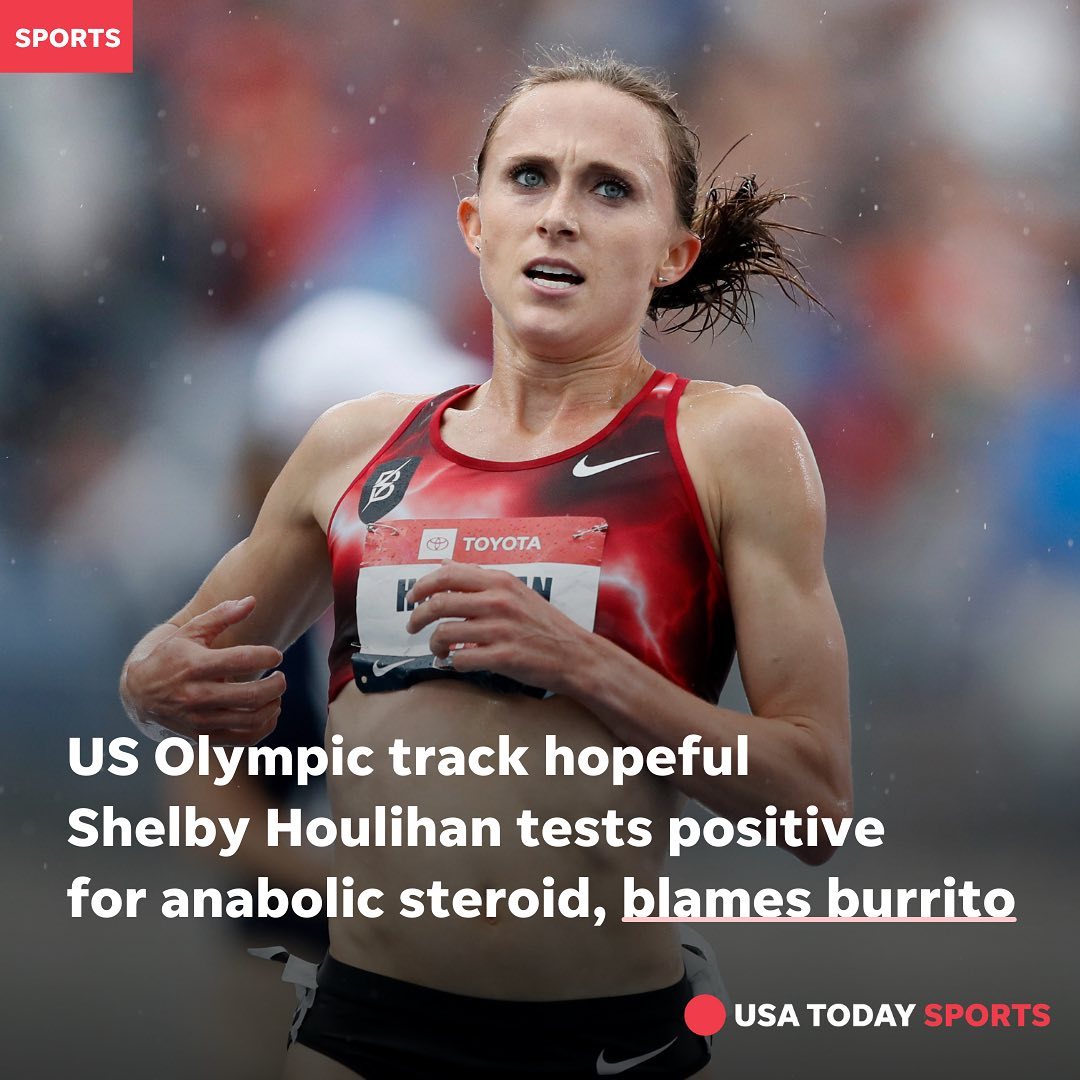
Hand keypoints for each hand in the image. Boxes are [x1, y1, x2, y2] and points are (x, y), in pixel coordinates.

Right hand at [121, 597, 284, 744]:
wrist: (139, 693)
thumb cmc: (171, 656)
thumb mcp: (190, 632)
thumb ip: (221, 615)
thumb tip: (252, 600)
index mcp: (194, 666)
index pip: (241, 660)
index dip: (266, 656)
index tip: (276, 655)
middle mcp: (196, 696)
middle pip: (251, 696)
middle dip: (276, 685)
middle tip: (281, 676)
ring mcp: (200, 720)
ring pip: (251, 720)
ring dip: (273, 705)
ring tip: (276, 693)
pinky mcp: (204, 737)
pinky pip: (244, 739)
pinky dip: (265, 727)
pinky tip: (269, 711)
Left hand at [405, 562, 590, 693]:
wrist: (576, 655)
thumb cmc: (545, 624)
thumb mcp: (516, 591)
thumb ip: (481, 579)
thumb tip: (444, 564)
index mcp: (501, 582)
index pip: (448, 575)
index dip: (422, 586)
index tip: (412, 598)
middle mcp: (498, 601)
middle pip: (439, 603)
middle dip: (417, 617)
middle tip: (412, 627)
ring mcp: (500, 629)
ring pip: (445, 633)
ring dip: (434, 644)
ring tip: (438, 649)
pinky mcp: (503, 657)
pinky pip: (461, 660)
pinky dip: (452, 663)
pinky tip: (457, 662)